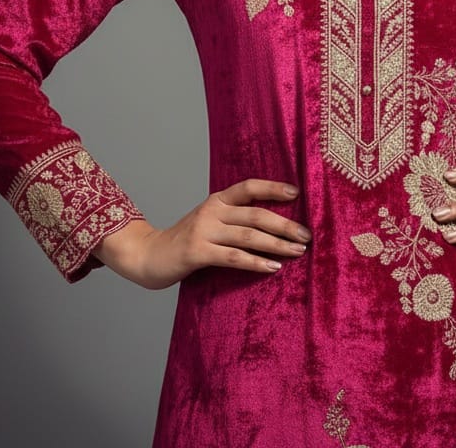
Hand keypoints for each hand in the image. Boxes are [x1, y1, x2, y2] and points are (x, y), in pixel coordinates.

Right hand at [93, 179, 310, 289]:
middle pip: (255, 214)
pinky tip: (272, 268)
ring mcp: (203, 231)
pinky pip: (233, 257)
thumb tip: (273, 224)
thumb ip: (233, 218)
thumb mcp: (209, 221)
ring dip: (277, 244)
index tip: (297, 192)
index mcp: (217, 200)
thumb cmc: (186, 241)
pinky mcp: (197, 253)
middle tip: (307, 235)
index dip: (273, 188)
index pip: (249, 187)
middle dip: (285, 224)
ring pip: (249, 236)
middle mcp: (212, 211)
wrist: (148, 256)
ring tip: (298, 251)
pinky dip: (256, 262)